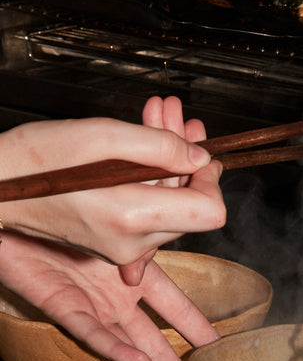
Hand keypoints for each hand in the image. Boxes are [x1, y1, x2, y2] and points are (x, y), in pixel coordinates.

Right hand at [0, 97, 225, 274]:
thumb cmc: (33, 160)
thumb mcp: (100, 136)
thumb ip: (159, 146)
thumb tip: (199, 157)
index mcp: (132, 217)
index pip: (209, 211)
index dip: (211, 178)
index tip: (198, 150)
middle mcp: (131, 242)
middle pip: (190, 206)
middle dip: (186, 157)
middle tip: (173, 114)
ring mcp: (122, 246)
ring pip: (170, 206)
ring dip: (168, 161)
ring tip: (158, 115)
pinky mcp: (113, 242)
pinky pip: (148, 212)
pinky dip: (151, 177)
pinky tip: (143, 143)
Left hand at [0, 230, 218, 360]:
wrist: (21, 209)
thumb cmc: (70, 206)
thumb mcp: (127, 217)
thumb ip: (155, 229)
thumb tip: (193, 220)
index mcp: (135, 275)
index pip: (176, 307)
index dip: (199, 329)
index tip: (220, 349)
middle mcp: (117, 298)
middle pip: (155, 341)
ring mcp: (93, 306)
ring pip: (128, 349)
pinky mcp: (64, 308)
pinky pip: (93, 334)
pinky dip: (117, 351)